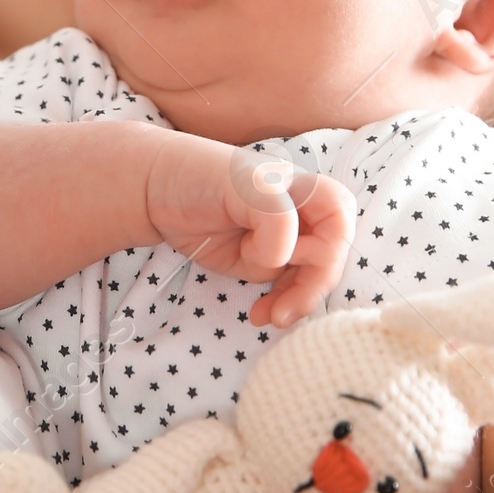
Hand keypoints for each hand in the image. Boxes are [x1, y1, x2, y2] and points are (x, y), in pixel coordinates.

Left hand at [142, 134, 354, 324]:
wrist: (154, 192)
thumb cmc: (199, 174)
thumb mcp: (240, 185)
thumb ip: (274, 216)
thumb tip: (285, 258)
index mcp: (299, 187)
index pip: (339, 215)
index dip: (330, 243)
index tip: (296, 258)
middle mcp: (296, 215)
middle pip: (329, 254)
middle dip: (312, 285)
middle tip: (285, 310)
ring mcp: (279, 242)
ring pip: (308, 277)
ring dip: (296, 301)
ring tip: (271, 318)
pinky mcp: (259, 263)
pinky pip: (283, 289)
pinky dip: (278, 305)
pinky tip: (259, 316)